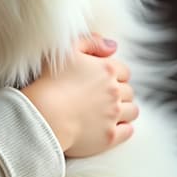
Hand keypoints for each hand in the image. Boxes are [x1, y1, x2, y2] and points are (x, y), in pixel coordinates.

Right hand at [20, 34, 138, 157]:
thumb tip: (113, 46)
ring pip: (132, 110)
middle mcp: (115, 92)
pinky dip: (123, 127)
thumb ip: (91, 41)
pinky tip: (111, 125)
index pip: (123, 70)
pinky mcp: (110, 136)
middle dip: (118, 91)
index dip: (113, 73)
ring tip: (108, 110)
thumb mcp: (66, 50)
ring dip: (124, 108)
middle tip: (101, 94)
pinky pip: (128, 131)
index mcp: (107, 69)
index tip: (100, 78)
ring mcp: (114, 115)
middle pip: (128, 90)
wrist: (44, 114)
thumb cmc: (50, 80)